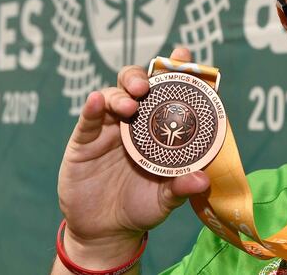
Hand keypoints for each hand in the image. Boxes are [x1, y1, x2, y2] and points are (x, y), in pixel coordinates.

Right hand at [55, 48, 209, 270]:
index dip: (177, 72)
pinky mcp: (84, 141)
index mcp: (160, 129)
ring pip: (113, 96)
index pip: (170, 93)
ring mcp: (109, 129)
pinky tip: (96, 101)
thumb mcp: (165, 199)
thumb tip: (202, 180)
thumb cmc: (141, 207)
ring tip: (129, 102)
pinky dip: (92, 107)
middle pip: (139, 85)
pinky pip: (88, 119)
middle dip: (144, 76)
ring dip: (121, 93)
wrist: (105, 232)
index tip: (184, 55)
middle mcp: (136, 122)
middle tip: (148, 86)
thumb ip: (181, 188)